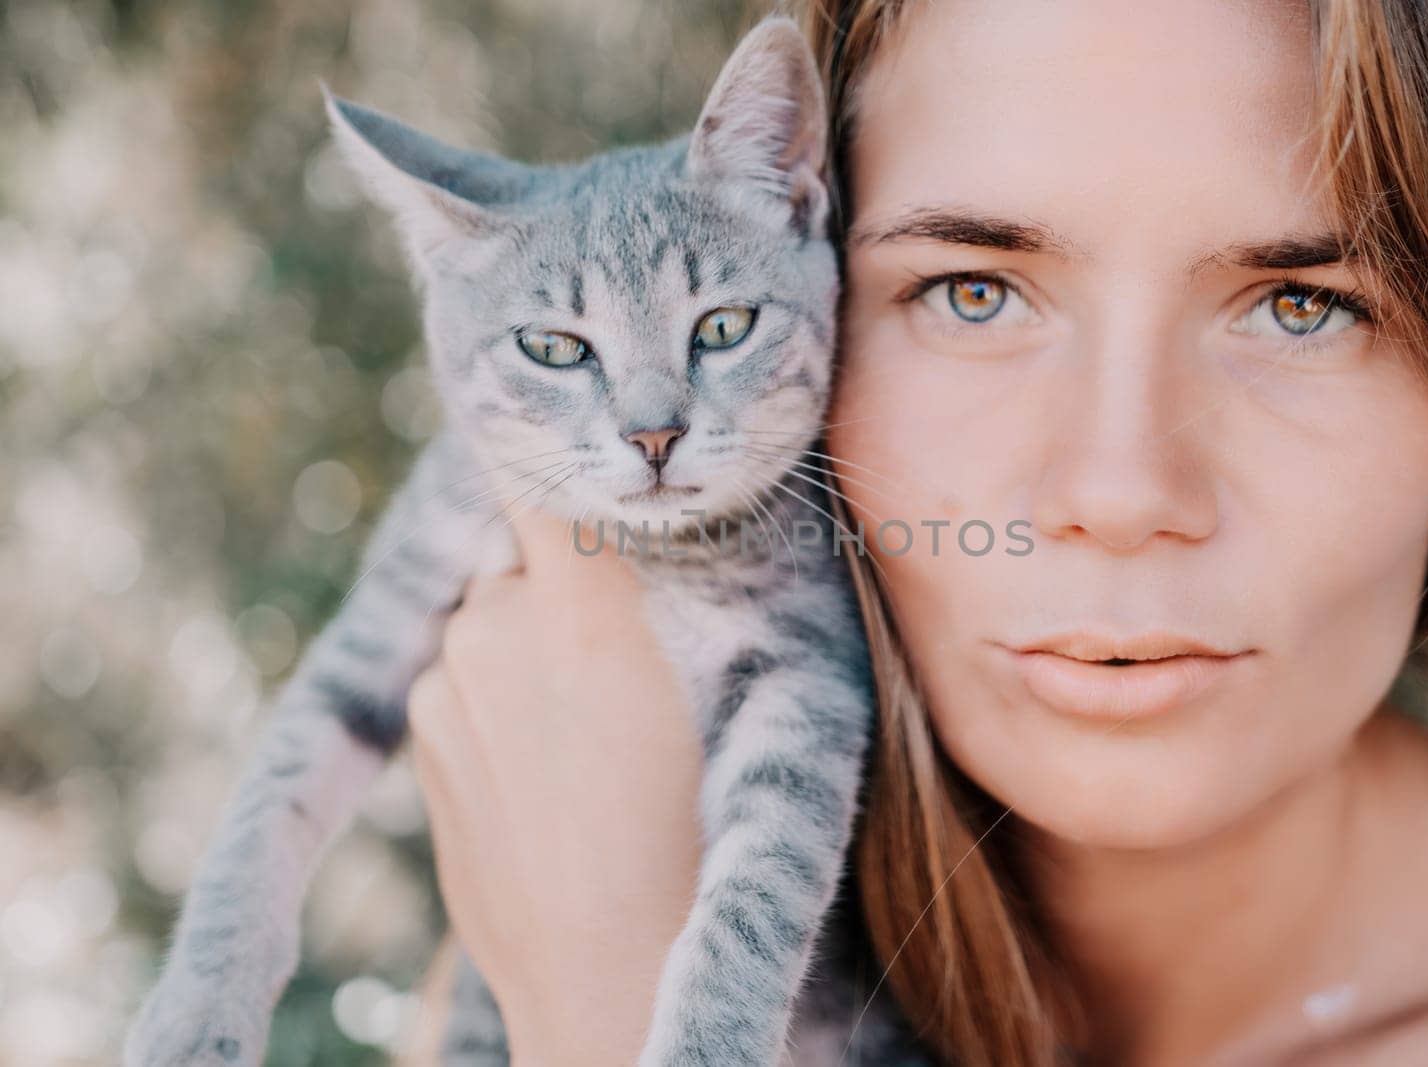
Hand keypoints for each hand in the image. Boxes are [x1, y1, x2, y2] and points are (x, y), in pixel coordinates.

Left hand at [408, 508, 705, 1064]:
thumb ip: (654, 598)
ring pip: (491, 628)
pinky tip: (547, 776)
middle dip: (561, 589)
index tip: (565, 445)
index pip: (539, 478)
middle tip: (621, 660)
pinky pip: (464, 687)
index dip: (550, 459)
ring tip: (589, 738)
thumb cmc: (696, 830)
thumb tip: (624, 537)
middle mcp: (495, 627)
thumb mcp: (727, 695)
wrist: (612, 970)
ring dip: (526, 652)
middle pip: (524, 563)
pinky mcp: (422, 742)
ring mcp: (447, 686)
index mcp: (582, 606)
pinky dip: (497, 707)